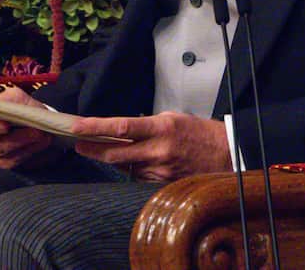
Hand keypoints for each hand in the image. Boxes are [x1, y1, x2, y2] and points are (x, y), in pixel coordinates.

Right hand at [0, 87, 55, 168]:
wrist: (35, 126)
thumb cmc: (20, 108)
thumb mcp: (16, 98)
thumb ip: (10, 103)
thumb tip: (7, 112)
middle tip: (12, 123)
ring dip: (21, 141)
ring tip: (40, 133)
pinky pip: (12, 161)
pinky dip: (28, 151)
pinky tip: (42, 142)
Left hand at [71, 111, 230, 181]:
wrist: (227, 155)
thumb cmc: (200, 133)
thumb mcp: (173, 119)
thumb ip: (147, 126)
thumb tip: (123, 132)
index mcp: (161, 128)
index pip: (120, 128)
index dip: (95, 128)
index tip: (76, 127)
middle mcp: (159, 151)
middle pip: (115, 154)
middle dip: (93, 150)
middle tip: (79, 145)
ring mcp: (161, 171)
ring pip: (126, 167)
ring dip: (112, 160)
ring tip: (101, 151)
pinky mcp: (164, 185)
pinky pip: (139, 177)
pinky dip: (131, 170)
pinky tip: (130, 163)